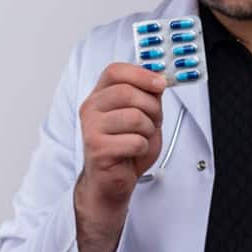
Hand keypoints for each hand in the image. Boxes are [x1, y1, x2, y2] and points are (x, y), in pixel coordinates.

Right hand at [75, 63, 165, 234]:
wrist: (112, 180)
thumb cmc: (126, 146)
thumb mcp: (142, 114)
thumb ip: (148, 95)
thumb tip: (159, 78)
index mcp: (100, 95)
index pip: (115, 71)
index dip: (141, 74)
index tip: (160, 83)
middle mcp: (91, 108)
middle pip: (128, 93)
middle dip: (151, 107)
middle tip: (154, 120)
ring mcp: (91, 129)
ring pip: (134, 117)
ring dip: (148, 130)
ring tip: (142, 138)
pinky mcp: (98, 149)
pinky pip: (135, 141)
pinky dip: (143, 148)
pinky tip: (134, 152)